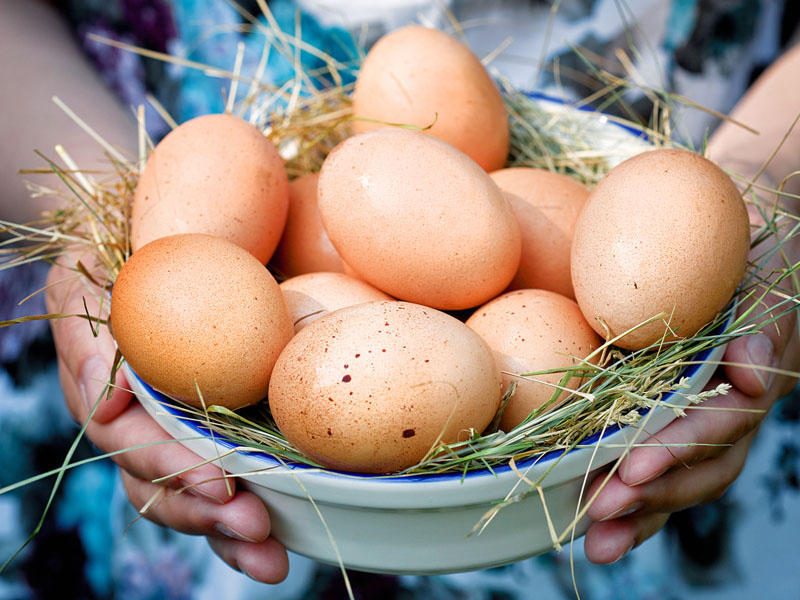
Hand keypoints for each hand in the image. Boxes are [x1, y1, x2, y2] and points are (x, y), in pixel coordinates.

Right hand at [46, 247, 288, 582]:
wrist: (195, 222)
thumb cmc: (133, 240)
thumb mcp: (90, 268)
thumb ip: (85, 325)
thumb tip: (113, 399)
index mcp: (108, 388)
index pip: (131, 441)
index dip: (173, 467)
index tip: (222, 483)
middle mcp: (144, 419)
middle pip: (166, 482)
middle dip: (209, 512)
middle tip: (256, 528)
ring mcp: (184, 428)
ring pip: (198, 494)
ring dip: (232, 531)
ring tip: (272, 558)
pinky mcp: (228, 424)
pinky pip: (237, 475)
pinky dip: (258, 512)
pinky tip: (286, 545)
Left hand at [581, 202, 799, 563]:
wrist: (722, 249)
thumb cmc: (738, 254)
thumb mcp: (761, 272)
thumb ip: (765, 319)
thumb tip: (750, 374)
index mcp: (753, 376)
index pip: (722, 422)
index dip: (681, 446)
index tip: (636, 465)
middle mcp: (729, 409)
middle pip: (702, 467)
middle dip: (653, 493)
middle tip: (603, 510)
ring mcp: (701, 423)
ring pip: (681, 480)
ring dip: (641, 513)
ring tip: (597, 539)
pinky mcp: (669, 426)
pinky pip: (655, 470)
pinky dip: (631, 503)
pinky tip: (593, 531)